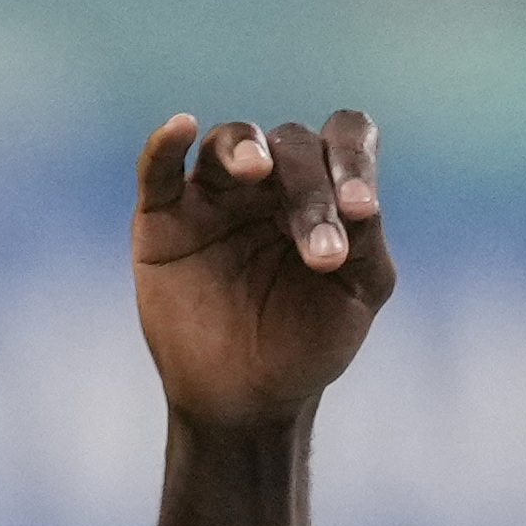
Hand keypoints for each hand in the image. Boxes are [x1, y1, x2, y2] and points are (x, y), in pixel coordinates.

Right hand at [134, 109, 391, 431]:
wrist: (248, 399)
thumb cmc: (308, 343)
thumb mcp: (358, 293)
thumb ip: (367, 240)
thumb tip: (357, 199)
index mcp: (324, 190)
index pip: (344, 139)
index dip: (354, 159)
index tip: (360, 209)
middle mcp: (271, 182)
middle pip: (292, 146)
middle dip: (311, 194)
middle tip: (323, 255)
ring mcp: (215, 195)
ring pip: (231, 142)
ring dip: (247, 149)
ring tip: (257, 171)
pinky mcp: (163, 217)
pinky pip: (158, 168)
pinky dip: (165, 143)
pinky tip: (181, 126)